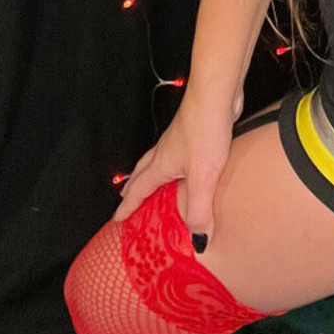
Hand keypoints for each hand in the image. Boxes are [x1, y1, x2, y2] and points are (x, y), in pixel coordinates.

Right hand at [111, 87, 239, 245]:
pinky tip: (191, 164)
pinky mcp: (196, 131)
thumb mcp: (203, 176)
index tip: (116, 218)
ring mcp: (180, 139)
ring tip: (156, 185)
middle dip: (134, 188)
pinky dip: (177, 163)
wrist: (217, 92)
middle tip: (127, 200)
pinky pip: (180, 153)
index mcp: (161, 164)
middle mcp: (166, 151)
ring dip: (153, 174)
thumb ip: (199, 209)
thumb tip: (198, 241)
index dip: (128, 205)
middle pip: (143, 172)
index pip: (138, 189)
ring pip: (160, 161)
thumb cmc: (205, 129)